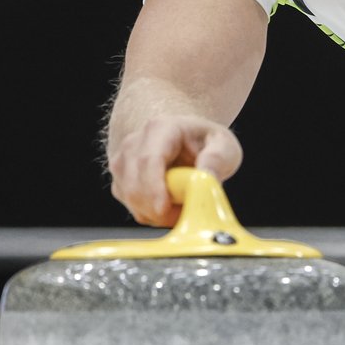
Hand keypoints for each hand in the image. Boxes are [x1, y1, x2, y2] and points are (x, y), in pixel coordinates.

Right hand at [108, 116, 243, 226]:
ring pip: (130, 198)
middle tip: (186, 214)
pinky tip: (170, 207)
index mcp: (161, 129)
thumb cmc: (203, 142)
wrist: (185, 140)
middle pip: (134, 183)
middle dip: (157, 208)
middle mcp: (134, 143)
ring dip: (156, 213)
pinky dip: (152, 215)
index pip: (149, 159)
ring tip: (184, 206)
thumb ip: (217, 160)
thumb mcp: (223, 145)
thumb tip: (206, 178)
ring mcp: (123, 162)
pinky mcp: (121, 182)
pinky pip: (132, 208)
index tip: (163, 209)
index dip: (153, 187)